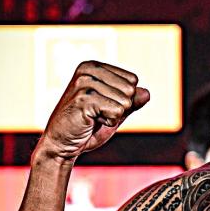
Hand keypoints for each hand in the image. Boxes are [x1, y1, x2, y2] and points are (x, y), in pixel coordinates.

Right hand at [34, 60, 149, 162]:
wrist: (63, 144)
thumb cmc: (87, 127)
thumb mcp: (114, 111)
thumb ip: (130, 101)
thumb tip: (147, 93)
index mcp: (94, 66)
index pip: (132, 79)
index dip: (123, 99)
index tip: (102, 106)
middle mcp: (88, 69)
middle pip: (130, 90)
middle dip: (119, 108)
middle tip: (98, 114)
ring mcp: (84, 82)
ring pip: (125, 102)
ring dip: (112, 116)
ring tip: (92, 118)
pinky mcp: (83, 99)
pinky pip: (116, 112)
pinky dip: (107, 122)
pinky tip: (90, 122)